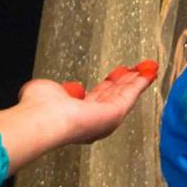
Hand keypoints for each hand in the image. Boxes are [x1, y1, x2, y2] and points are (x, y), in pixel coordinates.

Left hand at [0, 60, 157, 169]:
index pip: (96, 97)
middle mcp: (92, 119)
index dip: (109, 84)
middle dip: (127, 81)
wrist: (43, 118)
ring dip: (137, 80)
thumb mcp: (47, 91)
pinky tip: (148, 73)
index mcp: (76, 114)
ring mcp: (104, 118)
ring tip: (148, 67)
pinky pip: (130, 96)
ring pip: (124, 95)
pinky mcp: (114, 114)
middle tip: (137, 69)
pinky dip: (141, 83)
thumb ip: (59, 90)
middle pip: (114, 96)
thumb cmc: (38, 108)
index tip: (117, 74)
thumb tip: (69, 89)